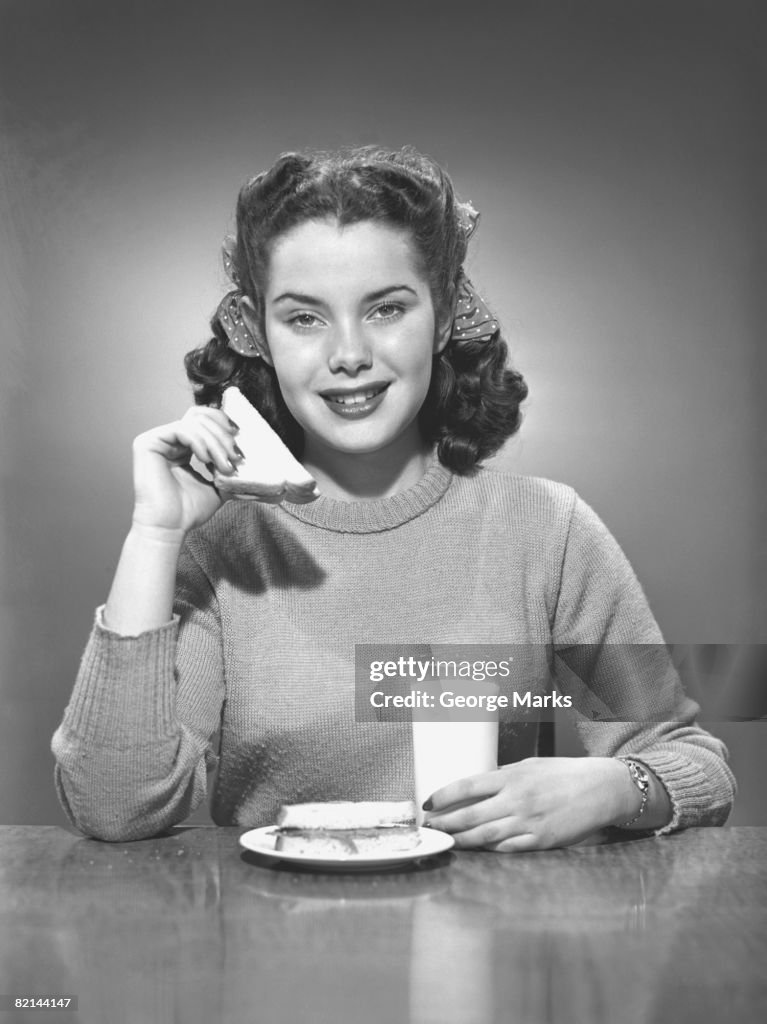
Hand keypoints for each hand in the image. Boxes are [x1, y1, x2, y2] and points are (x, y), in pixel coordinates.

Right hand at [131, 405, 242, 535]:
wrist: (170, 528)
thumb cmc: (188, 511)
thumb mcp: (218, 487)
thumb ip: (230, 473)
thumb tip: (255, 470)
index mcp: (183, 447)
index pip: (204, 420)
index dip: (223, 425)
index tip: (239, 443)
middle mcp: (169, 440)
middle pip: (201, 417)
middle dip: (223, 436)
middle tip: (235, 458)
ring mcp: (157, 440)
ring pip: (194, 424)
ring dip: (215, 443)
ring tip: (223, 465)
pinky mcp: (147, 442)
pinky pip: (181, 429)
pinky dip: (199, 442)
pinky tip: (205, 460)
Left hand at [422, 757, 636, 851]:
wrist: (602, 788)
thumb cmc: (566, 774)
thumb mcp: (531, 765)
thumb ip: (505, 775)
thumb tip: (480, 783)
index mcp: (512, 777)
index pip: (467, 786)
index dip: (443, 796)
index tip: (427, 802)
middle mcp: (517, 800)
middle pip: (470, 815)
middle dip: (445, 823)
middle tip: (428, 827)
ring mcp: (529, 823)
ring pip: (485, 837)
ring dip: (461, 840)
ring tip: (445, 841)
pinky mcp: (542, 841)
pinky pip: (508, 849)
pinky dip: (489, 851)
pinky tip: (477, 850)